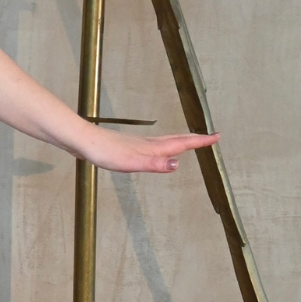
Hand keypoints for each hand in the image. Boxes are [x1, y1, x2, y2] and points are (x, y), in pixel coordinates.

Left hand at [83, 128, 218, 173]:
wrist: (85, 142)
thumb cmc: (106, 153)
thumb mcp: (132, 163)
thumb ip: (155, 164)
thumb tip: (177, 165)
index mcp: (153, 147)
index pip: (182, 143)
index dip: (200, 141)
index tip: (217, 136)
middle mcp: (149, 143)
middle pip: (177, 139)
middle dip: (195, 139)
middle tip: (211, 138)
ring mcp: (138, 144)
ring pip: (166, 141)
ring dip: (181, 141)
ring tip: (189, 142)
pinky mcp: (128, 147)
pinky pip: (153, 146)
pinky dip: (163, 146)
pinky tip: (155, 150)